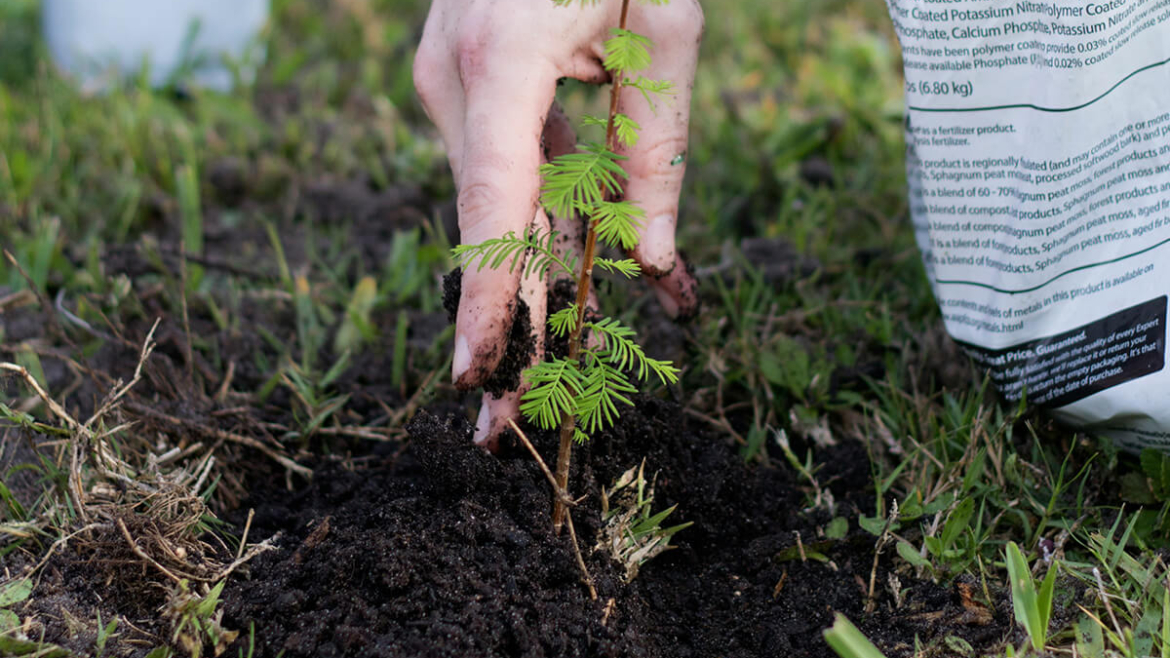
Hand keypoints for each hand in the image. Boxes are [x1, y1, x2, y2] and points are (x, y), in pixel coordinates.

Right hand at [413, 0, 702, 448]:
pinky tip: (564, 282)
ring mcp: (448, 80)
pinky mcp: (463, 81)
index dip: (487, 299)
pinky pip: (500, 171)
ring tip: (538, 378)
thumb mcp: (670, 29)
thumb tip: (651, 264)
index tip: (480, 378)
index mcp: (502, 57)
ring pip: (494, 208)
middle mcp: (454, 78)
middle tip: (499, 430)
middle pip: (485, 228)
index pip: (492, 203)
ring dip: (527, 286)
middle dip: (500, 329)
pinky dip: (535, 228)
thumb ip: (658, 151)